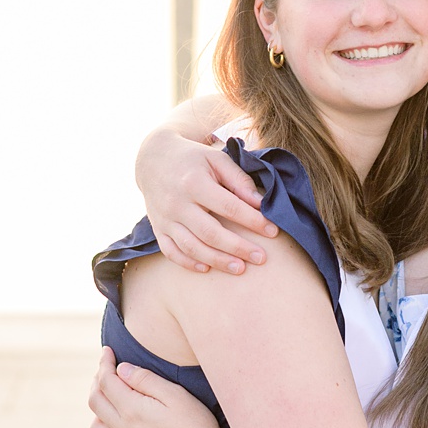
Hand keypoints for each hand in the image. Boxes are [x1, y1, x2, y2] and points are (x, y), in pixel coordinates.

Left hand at [90, 348, 236, 427]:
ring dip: (98, 410)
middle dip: (97, 382)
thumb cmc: (196, 426)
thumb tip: (122, 370)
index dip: (104, 364)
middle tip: (107, 371)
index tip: (107, 352)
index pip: (106, 381)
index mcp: (131, 409)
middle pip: (95, 402)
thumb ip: (146, 380)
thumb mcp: (176, 395)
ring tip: (110, 401)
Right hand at [138, 129, 277, 274]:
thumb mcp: (217, 159)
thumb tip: (261, 203)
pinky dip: (188, 263)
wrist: (153, 160)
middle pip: (210, 232)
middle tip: (261, 258)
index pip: (228, 206)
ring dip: (217, 260)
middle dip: (238, 247)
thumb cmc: (194, 159)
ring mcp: (165, 219)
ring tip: (240, 268)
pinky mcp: (158, 229)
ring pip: (191, 246)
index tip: (273, 231)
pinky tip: (207, 268)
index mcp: (194, 183)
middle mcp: (177, 204)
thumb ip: (240, 180)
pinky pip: (171, 251)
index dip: (252, 221)